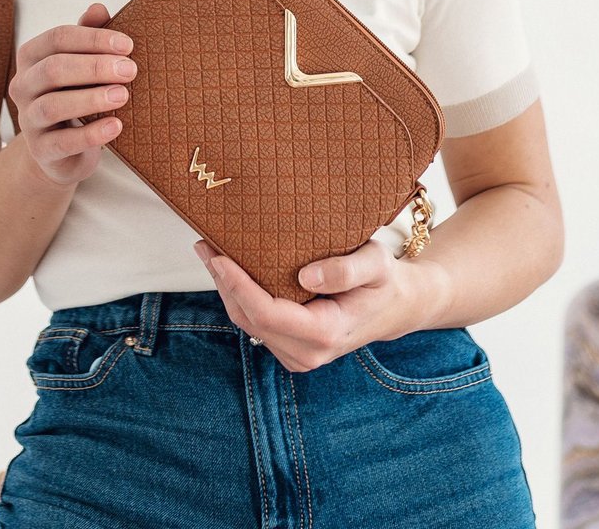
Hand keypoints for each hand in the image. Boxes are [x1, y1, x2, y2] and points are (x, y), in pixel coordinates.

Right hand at [9, 3, 136, 185]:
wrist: (62, 150)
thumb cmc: (76, 94)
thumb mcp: (83, 63)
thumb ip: (89, 35)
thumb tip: (98, 7)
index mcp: (32, 57)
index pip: (58, 38)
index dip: (93, 38)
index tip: (128, 45)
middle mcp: (23, 85)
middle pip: (54, 69)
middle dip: (95, 67)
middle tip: (131, 70)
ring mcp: (28, 120)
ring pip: (53, 105)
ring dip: (91, 98)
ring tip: (123, 95)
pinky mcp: (40, 150)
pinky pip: (62, 142)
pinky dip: (91, 134)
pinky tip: (116, 126)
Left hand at [195, 239, 449, 372]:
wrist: (393, 307)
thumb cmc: (384, 281)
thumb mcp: (377, 264)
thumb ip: (346, 269)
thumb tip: (305, 277)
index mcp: (326, 334)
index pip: (268, 314)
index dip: (238, 285)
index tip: (219, 257)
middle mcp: (307, 354)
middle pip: (249, 319)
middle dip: (223, 282)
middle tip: (205, 243)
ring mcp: (296, 356)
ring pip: (246, 322)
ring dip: (226, 288)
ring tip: (209, 250)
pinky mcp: (289, 349)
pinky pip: (254, 323)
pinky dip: (238, 296)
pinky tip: (229, 269)